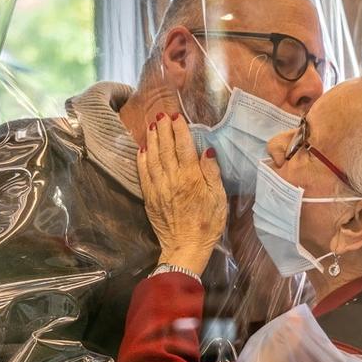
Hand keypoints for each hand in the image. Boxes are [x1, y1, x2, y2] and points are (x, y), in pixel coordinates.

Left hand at [138, 113, 227, 275]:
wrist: (186, 247)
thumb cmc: (207, 224)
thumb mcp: (219, 199)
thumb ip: (212, 173)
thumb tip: (207, 151)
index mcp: (191, 178)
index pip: (183, 147)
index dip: (179, 130)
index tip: (176, 116)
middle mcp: (172, 179)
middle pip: (166, 148)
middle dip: (163, 129)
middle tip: (161, 114)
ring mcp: (159, 188)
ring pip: (153, 158)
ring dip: (152, 140)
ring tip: (151, 126)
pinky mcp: (150, 197)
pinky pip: (144, 174)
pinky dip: (142, 159)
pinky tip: (142, 149)